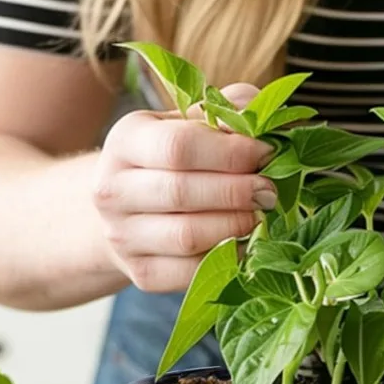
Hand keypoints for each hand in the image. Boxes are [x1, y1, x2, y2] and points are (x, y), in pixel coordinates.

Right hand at [94, 84, 275, 292]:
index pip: (178, 147)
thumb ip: (228, 111)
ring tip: (261, 216)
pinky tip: (247, 243)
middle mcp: (113, 189)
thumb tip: (261, 119)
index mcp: (126, 140)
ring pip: (187, 236)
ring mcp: (123, 236)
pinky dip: (228, 259)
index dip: (230, 152)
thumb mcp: (192, 123)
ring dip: (235, 226)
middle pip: (182, 192)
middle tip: (270, 192)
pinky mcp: (141, 273)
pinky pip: (191, 272)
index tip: (266, 154)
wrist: (128, 211)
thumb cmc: (173, 160)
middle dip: (237, 191)